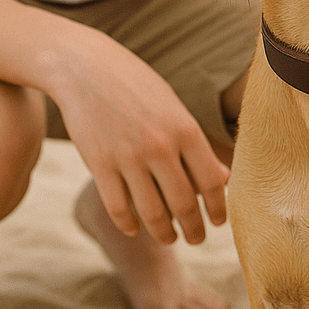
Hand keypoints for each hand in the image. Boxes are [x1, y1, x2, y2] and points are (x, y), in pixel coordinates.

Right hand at [46, 25, 229, 245]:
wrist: (86, 69)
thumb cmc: (137, 85)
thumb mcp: (173, 106)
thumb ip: (194, 144)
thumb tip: (222, 178)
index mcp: (185, 128)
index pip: (211, 181)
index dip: (218, 208)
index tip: (219, 221)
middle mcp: (159, 146)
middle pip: (184, 203)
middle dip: (194, 228)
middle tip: (197, 238)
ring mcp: (128, 158)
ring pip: (152, 213)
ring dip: (164, 233)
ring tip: (170, 239)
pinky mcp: (99, 166)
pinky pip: (119, 208)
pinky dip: (130, 225)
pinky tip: (136, 230)